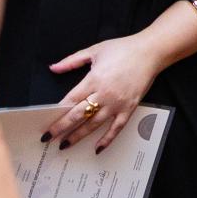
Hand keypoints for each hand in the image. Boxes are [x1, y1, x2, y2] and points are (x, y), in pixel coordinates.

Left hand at [47, 32, 164, 151]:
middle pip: (78, 115)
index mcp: (94, 79)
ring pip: (94, 124)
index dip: (58, 113)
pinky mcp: (129, 108)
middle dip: (62, 128)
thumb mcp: (94, 50)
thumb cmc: (122, 49)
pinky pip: (116, 128)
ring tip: (65, 145)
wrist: (149, 52)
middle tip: (49, 138)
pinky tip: (97, 148)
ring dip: (78, 136)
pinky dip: (107, 139)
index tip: (47, 122)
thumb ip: (72, 61)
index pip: (71, 100)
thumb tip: (53, 67)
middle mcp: (104, 94)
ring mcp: (117, 103)